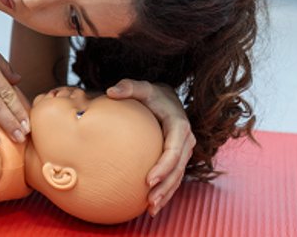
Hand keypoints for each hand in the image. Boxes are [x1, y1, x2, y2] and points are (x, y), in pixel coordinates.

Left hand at [107, 79, 195, 216]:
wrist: (166, 99)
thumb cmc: (151, 94)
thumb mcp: (142, 87)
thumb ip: (128, 87)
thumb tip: (110, 91)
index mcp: (179, 126)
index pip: (174, 151)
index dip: (163, 167)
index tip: (148, 180)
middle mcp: (186, 141)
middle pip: (177, 169)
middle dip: (165, 187)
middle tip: (149, 201)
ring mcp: (183, 152)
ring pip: (177, 177)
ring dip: (166, 194)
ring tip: (151, 209)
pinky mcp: (177, 159)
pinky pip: (173, 178)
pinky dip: (165, 192)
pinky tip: (152, 205)